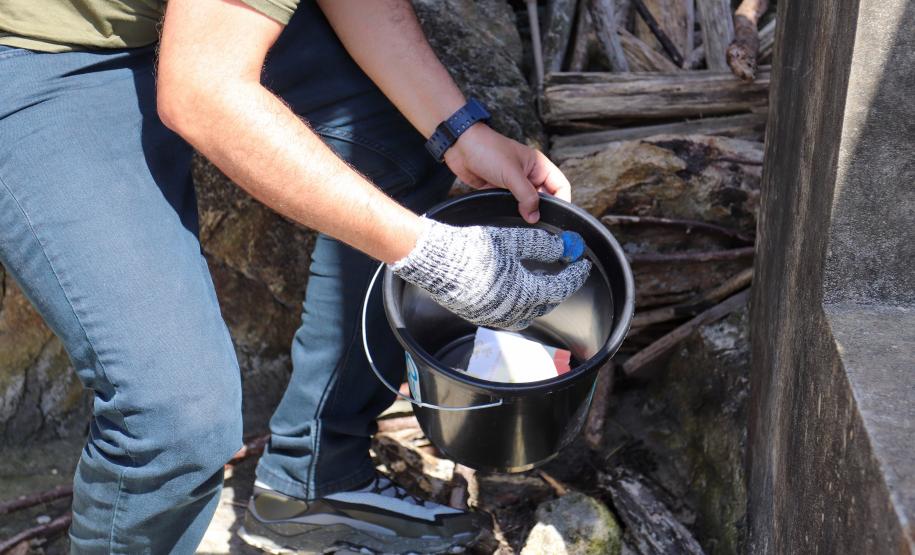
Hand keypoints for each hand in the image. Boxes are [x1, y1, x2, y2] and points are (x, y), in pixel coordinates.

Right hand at [391, 219, 590, 330]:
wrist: (435, 262)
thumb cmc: (472, 249)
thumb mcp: (511, 241)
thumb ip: (540, 245)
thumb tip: (561, 246)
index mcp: (525, 293)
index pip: (561, 288)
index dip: (575, 276)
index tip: (582, 265)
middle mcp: (512, 312)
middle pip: (545, 304)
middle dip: (556, 287)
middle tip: (560, 269)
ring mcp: (494, 317)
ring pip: (525, 313)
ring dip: (536, 298)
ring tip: (535, 278)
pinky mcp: (478, 315)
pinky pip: (505, 314)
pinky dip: (516, 301)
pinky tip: (510, 285)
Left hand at [443, 124, 570, 223]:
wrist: (460, 146)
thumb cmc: (488, 150)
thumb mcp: (511, 173)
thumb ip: (526, 196)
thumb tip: (535, 217)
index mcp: (538, 165)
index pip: (560, 185)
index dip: (562, 201)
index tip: (557, 217)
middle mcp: (528, 175)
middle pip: (544, 198)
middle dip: (542, 211)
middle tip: (539, 226)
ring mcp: (513, 183)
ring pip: (526, 204)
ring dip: (525, 213)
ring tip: (523, 225)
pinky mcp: (498, 190)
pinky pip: (509, 205)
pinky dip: (510, 212)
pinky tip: (508, 220)